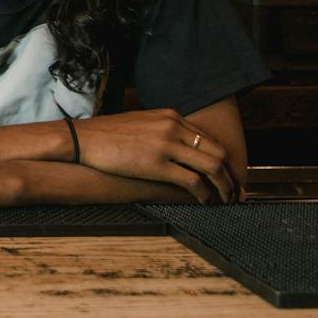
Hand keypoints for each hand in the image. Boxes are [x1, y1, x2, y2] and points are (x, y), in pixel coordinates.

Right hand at [68, 109, 235, 202]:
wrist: (82, 138)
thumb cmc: (107, 134)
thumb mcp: (141, 123)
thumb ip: (163, 130)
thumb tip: (179, 147)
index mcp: (170, 116)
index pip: (208, 138)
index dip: (222, 160)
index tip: (227, 175)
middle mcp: (173, 127)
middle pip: (217, 151)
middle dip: (230, 175)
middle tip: (234, 191)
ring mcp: (166, 145)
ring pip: (211, 166)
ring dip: (223, 186)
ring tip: (224, 200)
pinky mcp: (157, 164)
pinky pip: (192, 181)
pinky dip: (204, 194)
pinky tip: (204, 201)